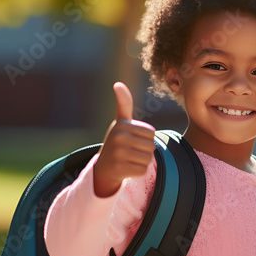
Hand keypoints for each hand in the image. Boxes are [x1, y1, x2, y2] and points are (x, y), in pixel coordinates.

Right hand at [92, 82, 156, 196]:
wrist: (103, 167)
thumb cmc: (117, 141)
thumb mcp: (120, 122)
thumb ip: (124, 104)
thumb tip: (118, 84)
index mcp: (121, 125)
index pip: (151, 133)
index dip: (145, 138)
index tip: (131, 139)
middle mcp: (118, 138)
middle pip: (151, 146)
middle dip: (144, 150)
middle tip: (130, 151)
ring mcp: (118, 154)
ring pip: (148, 158)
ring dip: (142, 161)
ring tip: (129, 159)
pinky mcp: (120, 169)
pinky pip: (143, 170)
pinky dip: (138, 171)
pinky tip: (127, 168)